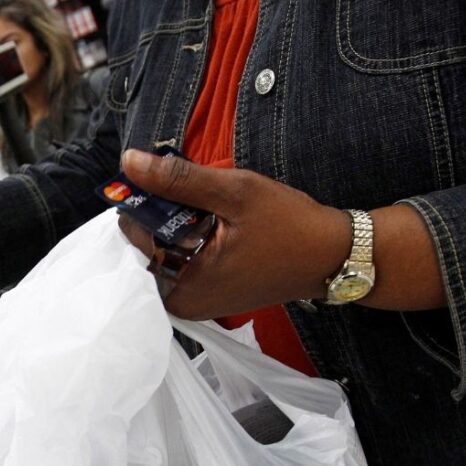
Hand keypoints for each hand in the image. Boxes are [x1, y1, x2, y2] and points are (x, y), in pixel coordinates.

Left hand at [117, 149, 350, 319]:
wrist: (335, 255)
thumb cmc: (292, 228)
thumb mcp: (234, 193)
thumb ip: (179, 179)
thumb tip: (130, 162)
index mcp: (180, 290)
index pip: (135, 237)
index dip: (143, 203)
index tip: (162, 179)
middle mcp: (181, 303)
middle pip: (147, 245)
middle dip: (163, 213)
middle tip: (196, 193)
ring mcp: (195, 300)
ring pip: (165, 249)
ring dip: (178, 222)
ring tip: (214, 208)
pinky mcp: (207, 292)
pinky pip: (182, 257)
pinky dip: (191, 235)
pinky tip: (217, 221)